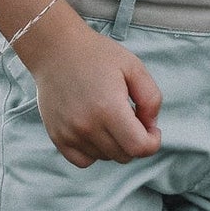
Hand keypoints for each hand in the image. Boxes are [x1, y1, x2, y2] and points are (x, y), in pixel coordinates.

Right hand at [26, 20, 162, 168]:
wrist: (57, 49)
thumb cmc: (98, 55)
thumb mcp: (134, 66)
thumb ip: (151, 98)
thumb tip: (151, 126)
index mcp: (109, 108)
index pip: (138, 147)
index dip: (152, 142)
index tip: (152, 129)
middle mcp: (88, 126)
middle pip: (123, 155)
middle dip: (135, 141)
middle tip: (131, 116)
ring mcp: (70, 134)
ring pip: (105, 157)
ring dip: (115, 144)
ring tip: (111, 116)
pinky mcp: (58, 138)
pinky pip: (84, 161)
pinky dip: (95, 151)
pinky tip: (96, 128)